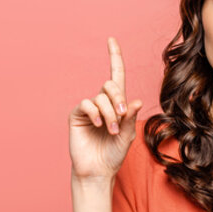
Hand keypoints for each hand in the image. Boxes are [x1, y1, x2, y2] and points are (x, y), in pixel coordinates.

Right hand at [69, 37, 144, 181]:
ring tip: (111, 130)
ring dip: (109, 113)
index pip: (116, 76)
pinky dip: (95, 112)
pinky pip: (86, 103)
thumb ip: (131, 118)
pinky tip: (99, 124)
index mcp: (117, 104)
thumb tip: (135, 100)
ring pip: (100, 97)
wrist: (97, 171)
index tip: (111, 40)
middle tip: (122, 116)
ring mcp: (89, 109)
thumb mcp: (128, 136)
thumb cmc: (113, 155)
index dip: (114, 57)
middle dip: (118, 98)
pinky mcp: (76, 115)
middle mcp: (102, 103)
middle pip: (110, 85)